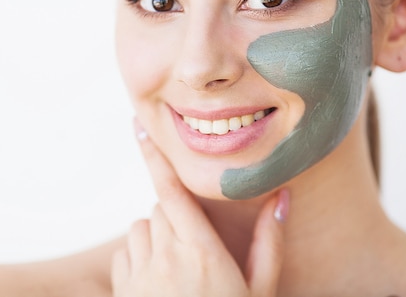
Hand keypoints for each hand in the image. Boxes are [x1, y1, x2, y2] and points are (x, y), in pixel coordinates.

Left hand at [111, 123, 288, 296]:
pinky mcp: (123, 289)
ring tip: (178, 268)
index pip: (171, 189)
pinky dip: (138, 259)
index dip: (154, 155)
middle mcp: (166, 256)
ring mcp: (140, 274)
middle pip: (159, 207)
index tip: (139, 126)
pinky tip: (158, 283)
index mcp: (202, 251)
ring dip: (155, 237)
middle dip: (175, 216)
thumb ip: (270, 243)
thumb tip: (283, 198)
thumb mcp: (261, 290)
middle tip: (196, 248)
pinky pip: (125, 254)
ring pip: (140, 228)